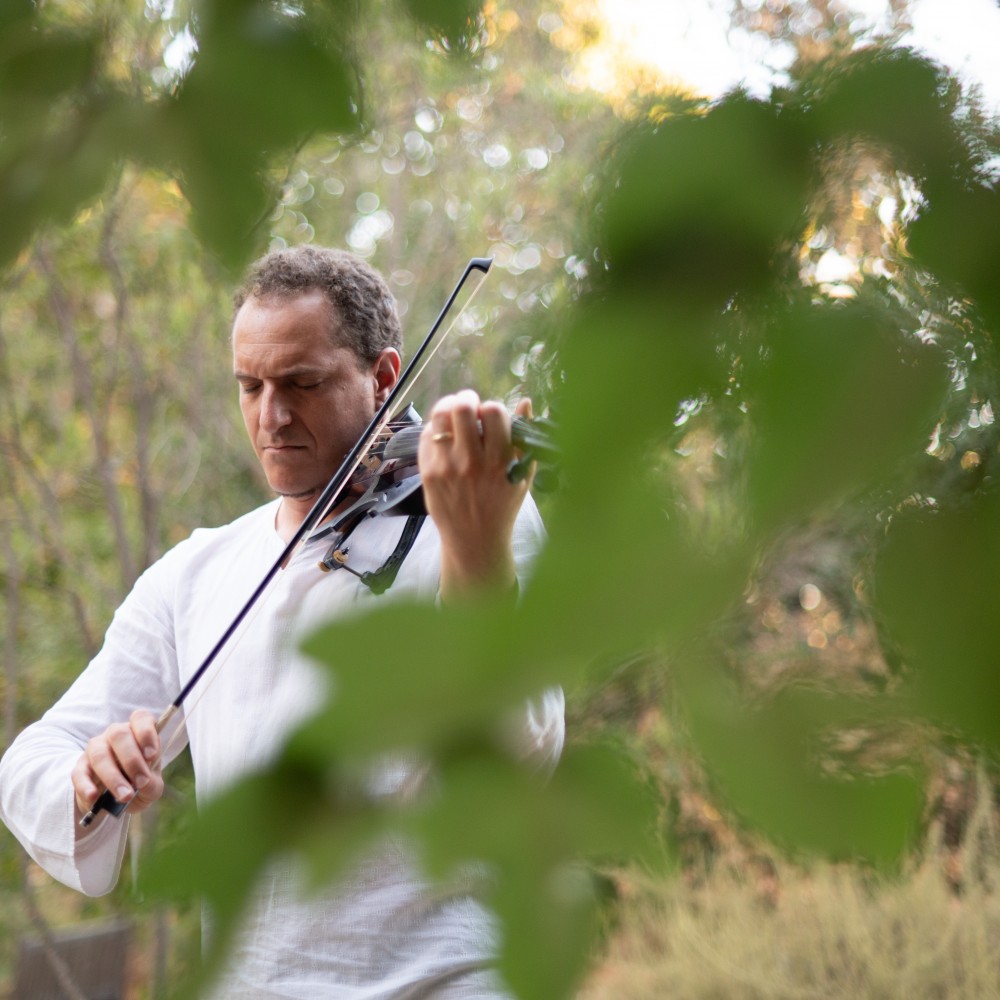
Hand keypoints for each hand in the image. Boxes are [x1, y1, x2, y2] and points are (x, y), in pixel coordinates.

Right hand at [72, 709, 163, 820]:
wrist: (114, 802)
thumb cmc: (139, 784)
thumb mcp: (151, 786)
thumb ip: (151, 784)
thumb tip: (143, 783)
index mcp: (137, 732)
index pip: (140, 718)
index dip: (146, 733)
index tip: (152, 755)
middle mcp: (115, 734)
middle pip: (119, 735)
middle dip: (132, 760)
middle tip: (141, 782)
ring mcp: (96, 748)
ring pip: (100, 754)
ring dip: (113, 777)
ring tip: (125, 795)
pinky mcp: (80, 767)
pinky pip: (79, 773)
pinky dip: (86, 785)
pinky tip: (94, 796)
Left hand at [418, 390, 532, 600]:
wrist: (475, 539)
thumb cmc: (503, 505)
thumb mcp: (523, 474)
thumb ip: (526, 438)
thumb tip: (526, 402)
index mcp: (501, 461)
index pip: (494, 412)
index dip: (492, 407)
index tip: (490, 415)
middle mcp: (472, 462)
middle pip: (462, 408)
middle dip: (466, 399)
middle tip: (469, 405)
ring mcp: (447, 467)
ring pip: (439, 416)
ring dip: (448, 408)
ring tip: (453, 414)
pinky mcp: (428, 473)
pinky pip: (426, 435)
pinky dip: (435, 428)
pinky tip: (444, 436)